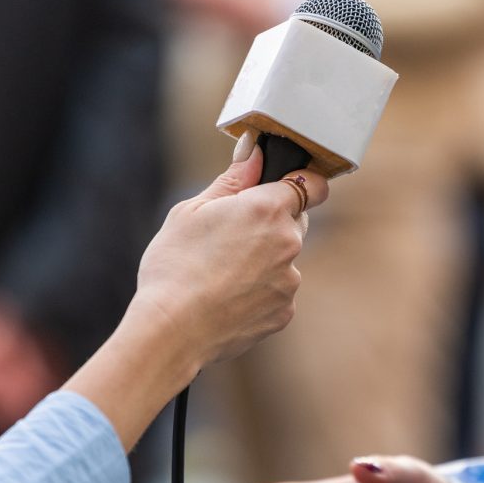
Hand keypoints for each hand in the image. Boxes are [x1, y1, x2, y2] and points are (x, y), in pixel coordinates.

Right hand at [128, 135, 326, 379]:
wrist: (172, 331)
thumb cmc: (174, 266)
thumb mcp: (192, 210)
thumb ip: (233, 180)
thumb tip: (256, 152)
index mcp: (268, 208)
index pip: (311, 185)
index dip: (302, 183)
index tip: (288, 186)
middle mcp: (289, 242)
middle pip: (295, 222)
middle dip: (272, 223)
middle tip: (231, 235)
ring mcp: (290, 280)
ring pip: (284, 260)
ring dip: (264, 260)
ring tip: (221, 273)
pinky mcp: (285, 312)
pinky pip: (277, 293)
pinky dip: (259, 292)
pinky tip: (227, 298)